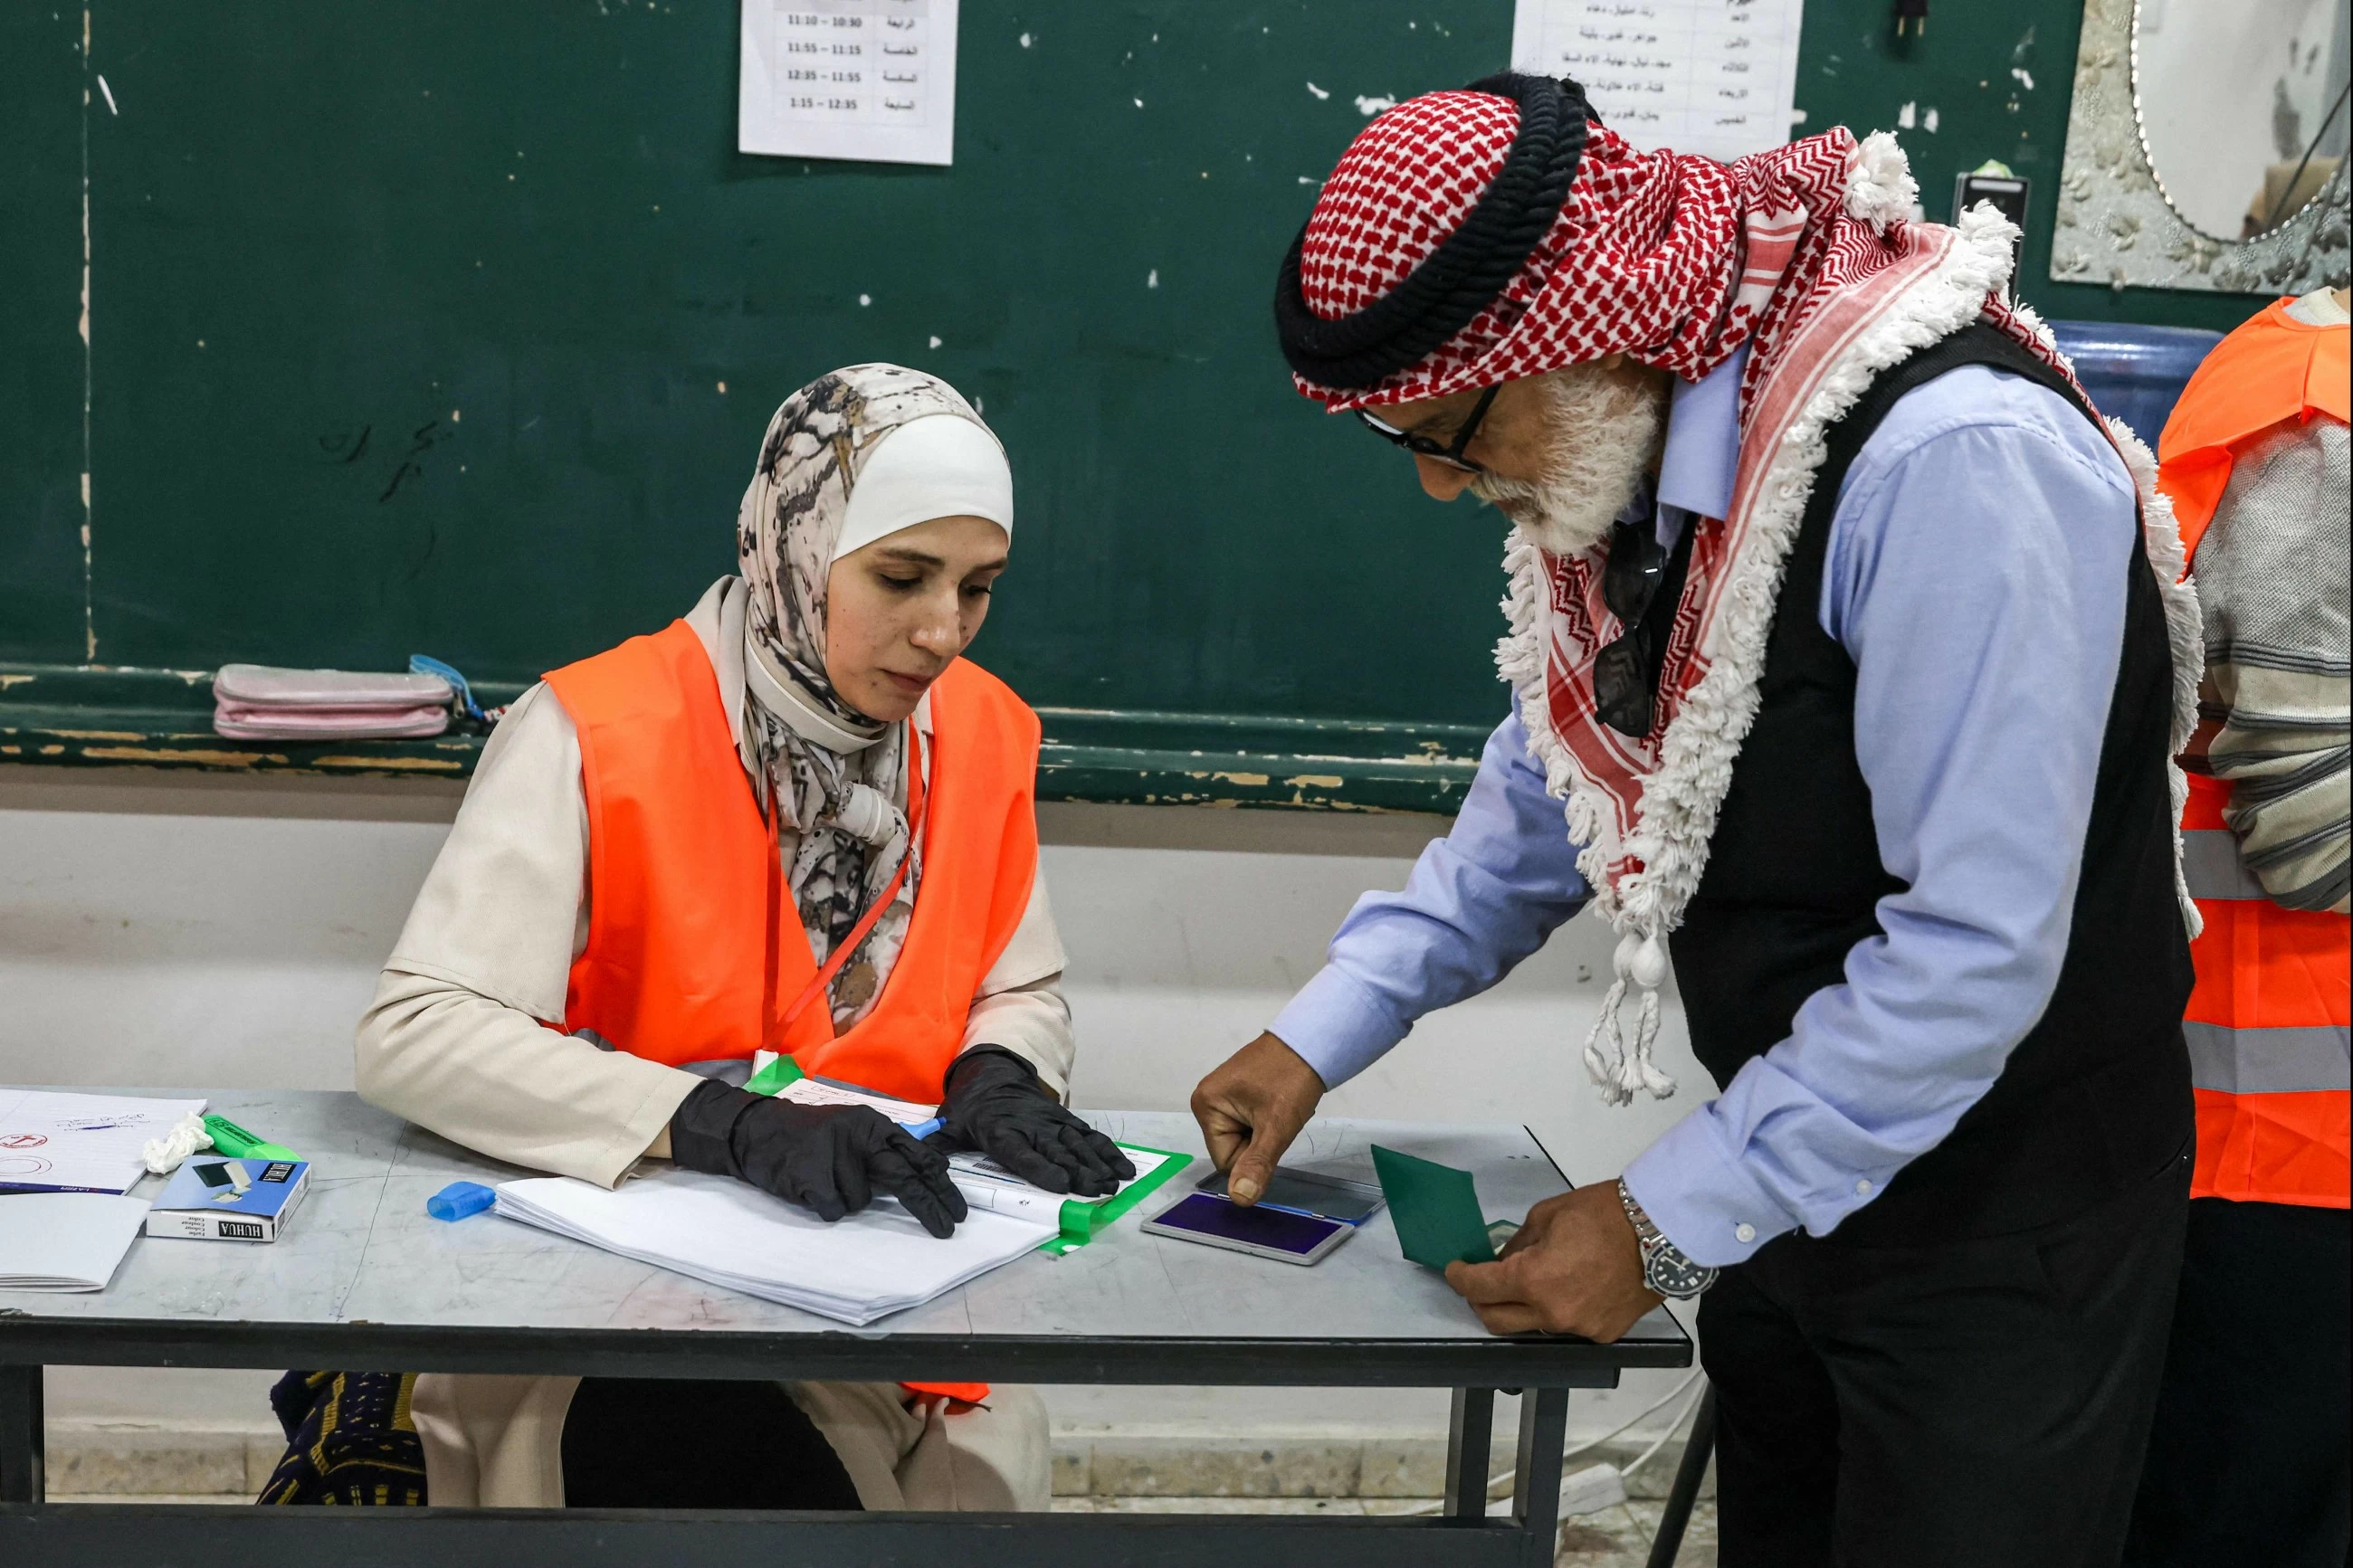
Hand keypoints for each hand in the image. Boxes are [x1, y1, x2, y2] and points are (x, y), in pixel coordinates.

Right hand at [666, 1079, 967, 1237]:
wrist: (757, 1130)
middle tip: (946, 1229)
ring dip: (846, 1198)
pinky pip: (833, 1210)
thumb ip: (889, 1149)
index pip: (916, 1155)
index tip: (957, 1210)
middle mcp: (857, 1136)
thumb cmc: (813, 1136)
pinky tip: (810, 1187)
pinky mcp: (809, 1176)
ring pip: (860, 1202)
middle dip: (928, 1206)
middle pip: (902, 1179)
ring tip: (825, 1178)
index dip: (940, 1185)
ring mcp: (833, 1155)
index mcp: (873, 1124)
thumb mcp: (854, 1131)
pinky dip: (824, 1207)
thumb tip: (935, 1171)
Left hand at [932, 1048, 1134, 1196]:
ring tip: (1113, 1182)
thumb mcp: (948, 1123)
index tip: (1061, 1183)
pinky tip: (1123, 1168)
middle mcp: (1030, 1125)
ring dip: (1097, 1163)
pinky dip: (1108, 1150)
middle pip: (1057, 1150)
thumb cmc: (970, 1109)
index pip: (1022, 1151)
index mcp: (1000, 1129)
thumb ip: (936, 1145)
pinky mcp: (1064, 1120)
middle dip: (1079, 1170)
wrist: (993, 1074)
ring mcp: (1051, 1122)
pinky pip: (1089, 1135)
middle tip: (1097, 1189)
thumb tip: (920, 1164)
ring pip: (1077, 1143)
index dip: (1041, 1167)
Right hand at [1190, 1031, 1324, 1205]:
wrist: (1311, 1041)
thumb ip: (1257, 1164)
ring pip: (1244, 1137)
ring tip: (1279, 1108)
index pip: (1225, 1160)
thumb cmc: (1292, 1078)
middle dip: (1260, 1140)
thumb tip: (1240, 1199)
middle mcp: (1206, 1101)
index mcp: (1205, 1106)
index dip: (1253, 1155)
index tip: (1272, 1130)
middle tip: (1278, 1116)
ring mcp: (1220, 1095)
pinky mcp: (1236, 1092)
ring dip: (1266, 1130)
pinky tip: (1277, 1103)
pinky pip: (1249, 1123)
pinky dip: (1267, 1120)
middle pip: (1233, 1149)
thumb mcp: (1277, 1126)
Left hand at [1443, 1183, 1661, 1340]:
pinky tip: (1569, 1289)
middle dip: (1480, 1301)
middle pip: (1497, 1321)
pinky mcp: (1602, 1335)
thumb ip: (1517, 1244)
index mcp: (1533, 1281)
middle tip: (1481, 1283)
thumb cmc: (1602, 1213)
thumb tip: (1502, 1260)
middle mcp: (1551, 1314)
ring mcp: (1578, 1329)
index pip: (1480, 1288)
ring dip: (1521, 1308)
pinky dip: (1557, 1311)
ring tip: (1530, 1282)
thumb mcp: (1546, 1216)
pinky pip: (1567, 1327)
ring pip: (1532, 1326)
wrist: (1661, 1230)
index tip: (1455, 1270)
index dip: (1460, 1278)